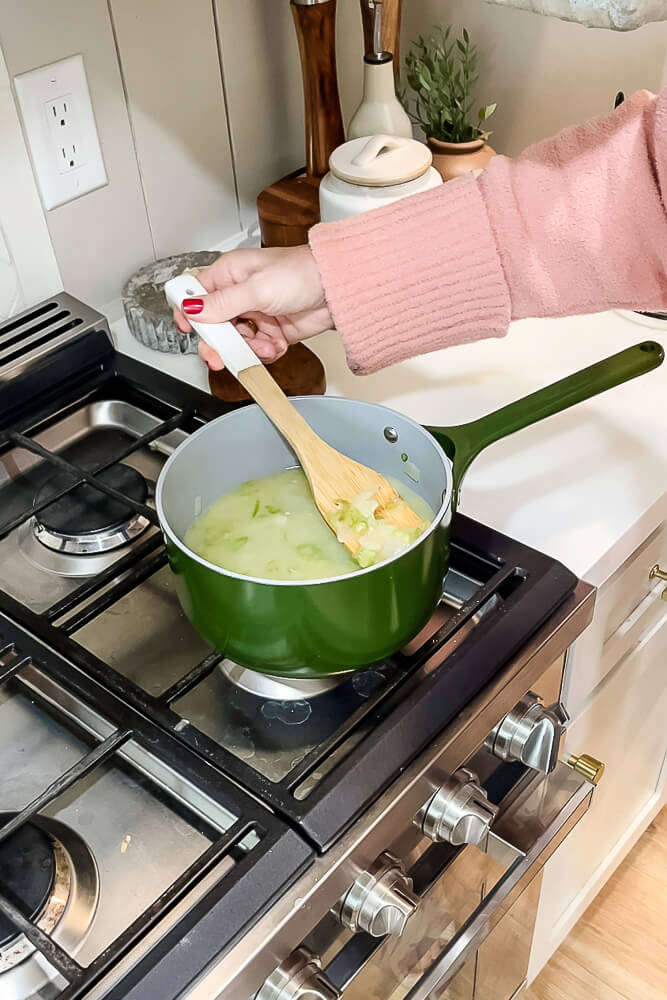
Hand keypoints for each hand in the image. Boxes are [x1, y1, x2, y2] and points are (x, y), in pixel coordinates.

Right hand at [173, 245, 332, 370]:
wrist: (337, 289)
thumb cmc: (302, 272)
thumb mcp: (256, 288)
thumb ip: (222, 303)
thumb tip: (192, 308)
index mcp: (229, 275)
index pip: (196, 295)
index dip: (189, 314)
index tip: (191, 331)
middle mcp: (239, 294)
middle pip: (214, 326)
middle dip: (219, 343)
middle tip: (221, 356)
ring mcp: (256, 314)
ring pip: (237, 342)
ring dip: (249, 349)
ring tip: (266, 345)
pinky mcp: (273, 331)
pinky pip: (258, 350)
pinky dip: (267, 352)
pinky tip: (276, 345)